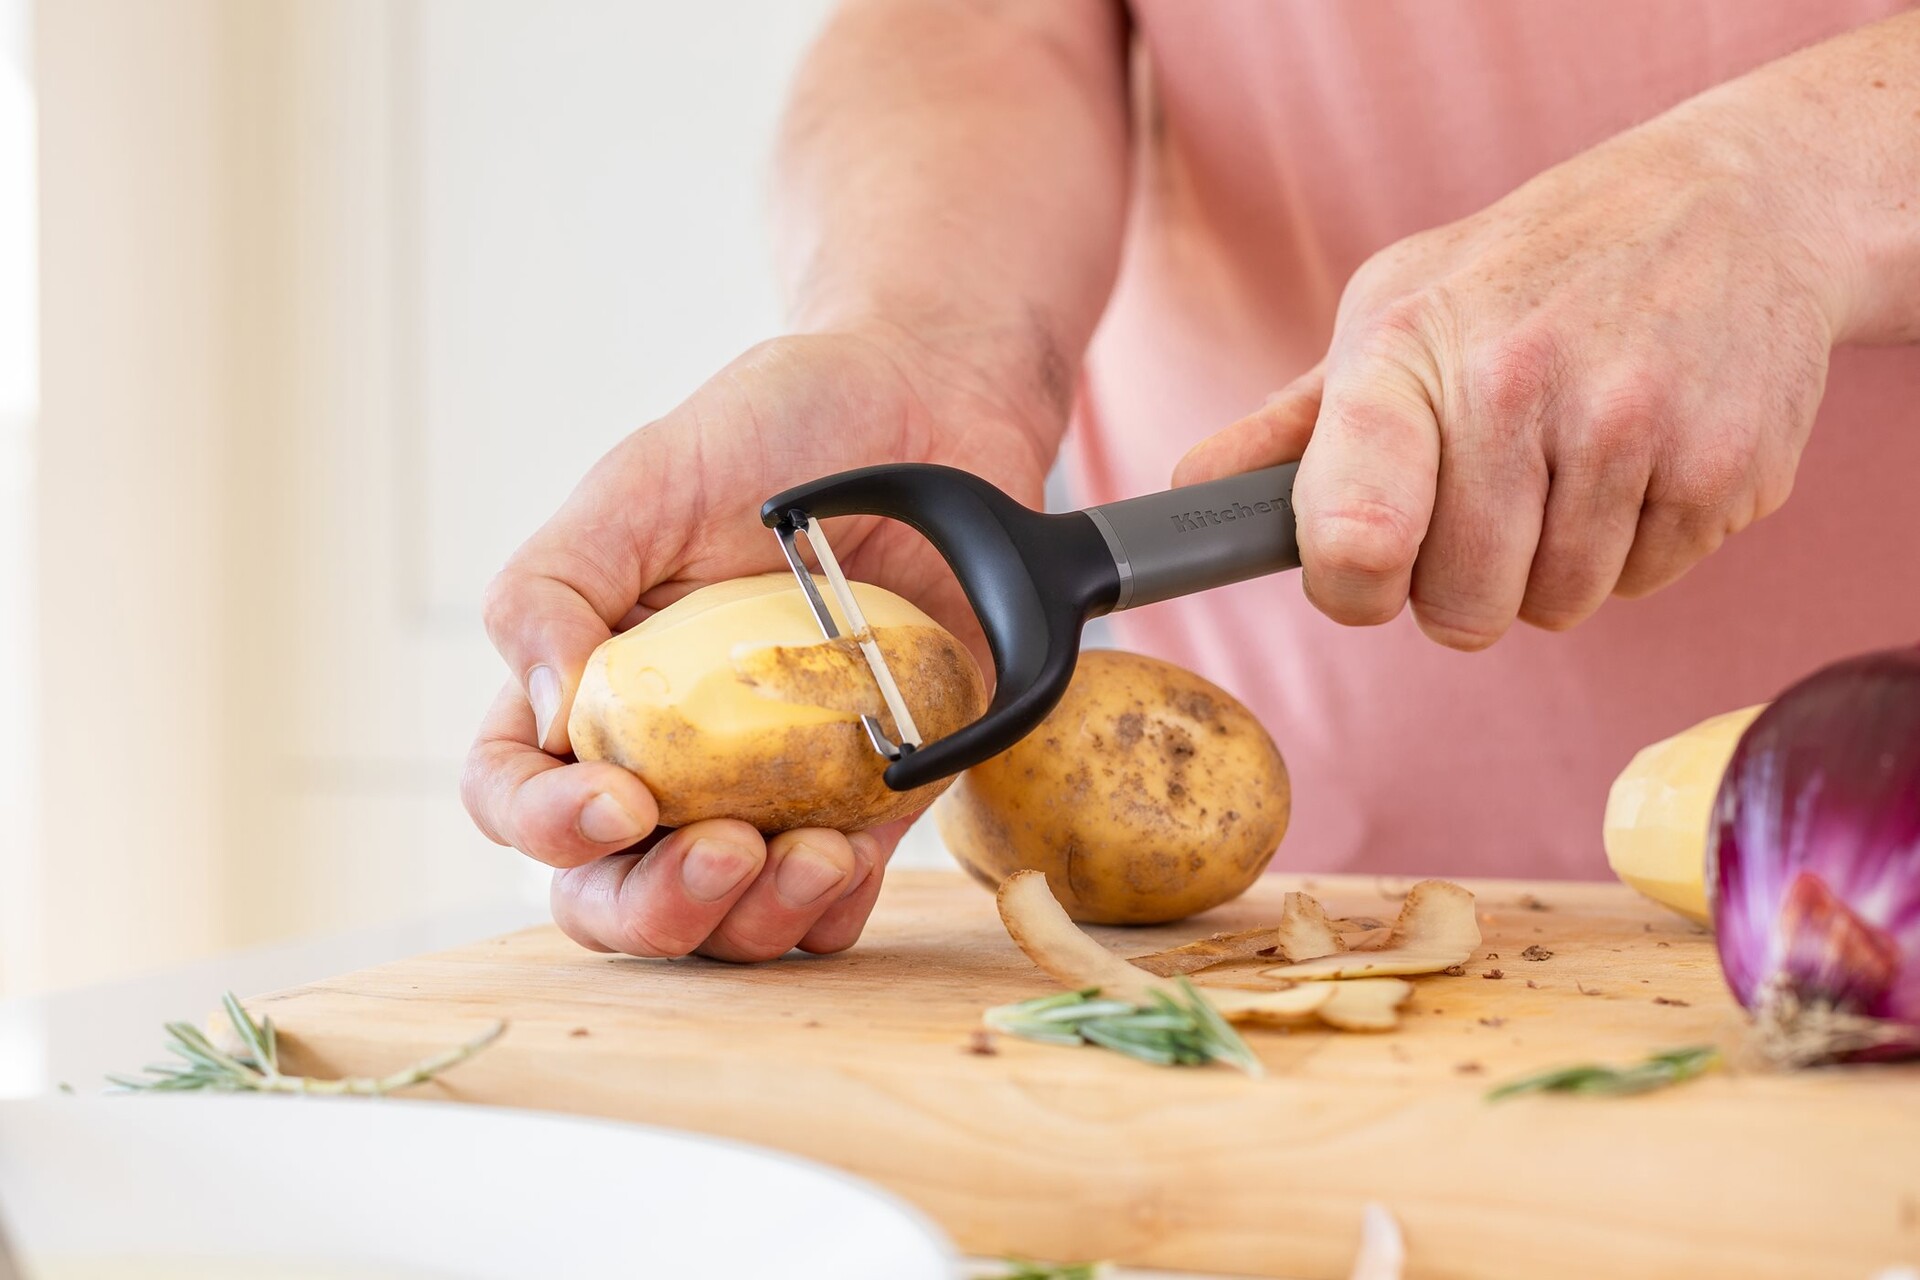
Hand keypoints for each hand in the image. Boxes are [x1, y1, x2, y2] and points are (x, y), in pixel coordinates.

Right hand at [462, 326, 1052, 959]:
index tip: (620, 801)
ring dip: (752, 920)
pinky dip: (834, 908)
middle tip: (724, 855)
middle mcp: (665, 758)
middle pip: (611, 891)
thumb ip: (554, 587)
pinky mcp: (866, 803)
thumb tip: (546, 715)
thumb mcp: (639, 482)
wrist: (923, 406)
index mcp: (584, 687)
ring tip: (813, 858)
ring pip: (724, 922)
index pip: (515, 793)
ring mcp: (765, 791)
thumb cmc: (770, 430)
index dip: (546, 824)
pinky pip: (834, 903)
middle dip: (655, 906)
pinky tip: (852, 859)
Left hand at [1176, 114, 1847, 648]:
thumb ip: (1294, 426)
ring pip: (1557, 606)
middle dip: (1464, 579)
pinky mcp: (1726, 466)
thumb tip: (1191, 495)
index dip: (1352, 583)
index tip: (1365, 569)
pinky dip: (1637, 545)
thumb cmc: (1525, 272)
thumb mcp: (1395, 309)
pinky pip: (1645, 584)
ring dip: (1553, 564)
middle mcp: (1518, 384)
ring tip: (1570, 459)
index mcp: (1408, 350)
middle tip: (1491, 492)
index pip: (1355, 534)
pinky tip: (1642, 453)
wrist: (1730, 199)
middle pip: (1461, 608)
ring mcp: (1631, 424)